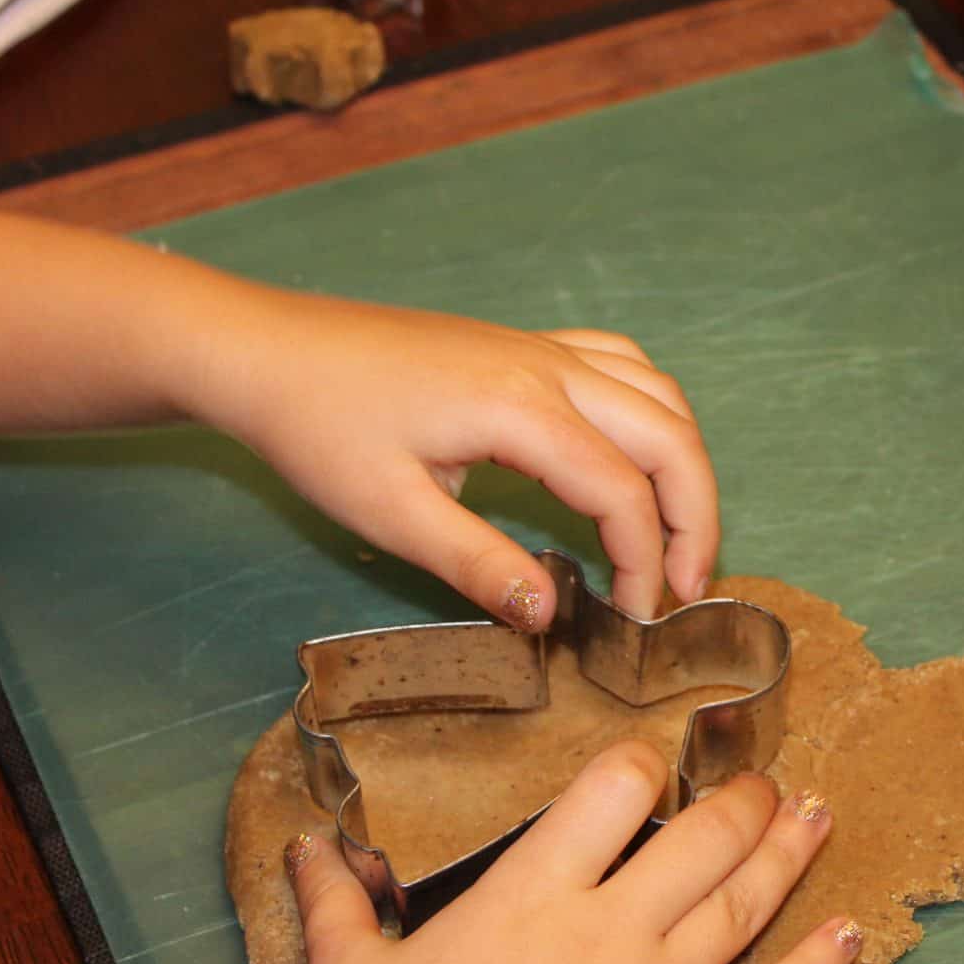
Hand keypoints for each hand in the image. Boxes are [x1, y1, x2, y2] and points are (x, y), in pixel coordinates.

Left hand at [194, 288, 717, 622]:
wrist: (268, 350)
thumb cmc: (317, 428)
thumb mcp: (389, 513)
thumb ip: (477, 563)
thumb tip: (550, 613)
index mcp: (520, 409)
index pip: (622, 489)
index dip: (644, 560)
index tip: (635, 618)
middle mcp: (548, 367)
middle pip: (669, 436)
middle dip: (694, 517)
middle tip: (688, 588)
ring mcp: (541, 348)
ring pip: (660, 394)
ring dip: (684, 464)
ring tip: (675, 532)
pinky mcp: (525, 345)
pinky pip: (624, 364)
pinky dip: (654, 411)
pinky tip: (639, 453)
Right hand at [283, 741, 860, 963]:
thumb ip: (336, 900)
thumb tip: (305, 844)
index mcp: (531, 893)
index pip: (614, 789)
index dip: (644, 762)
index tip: (657, 759)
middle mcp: (608, 930)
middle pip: (702, 837)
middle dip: (740, 798)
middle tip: (760, 779)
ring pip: (744, 905)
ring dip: (789, 852)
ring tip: (818, 813)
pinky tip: (847, 934)